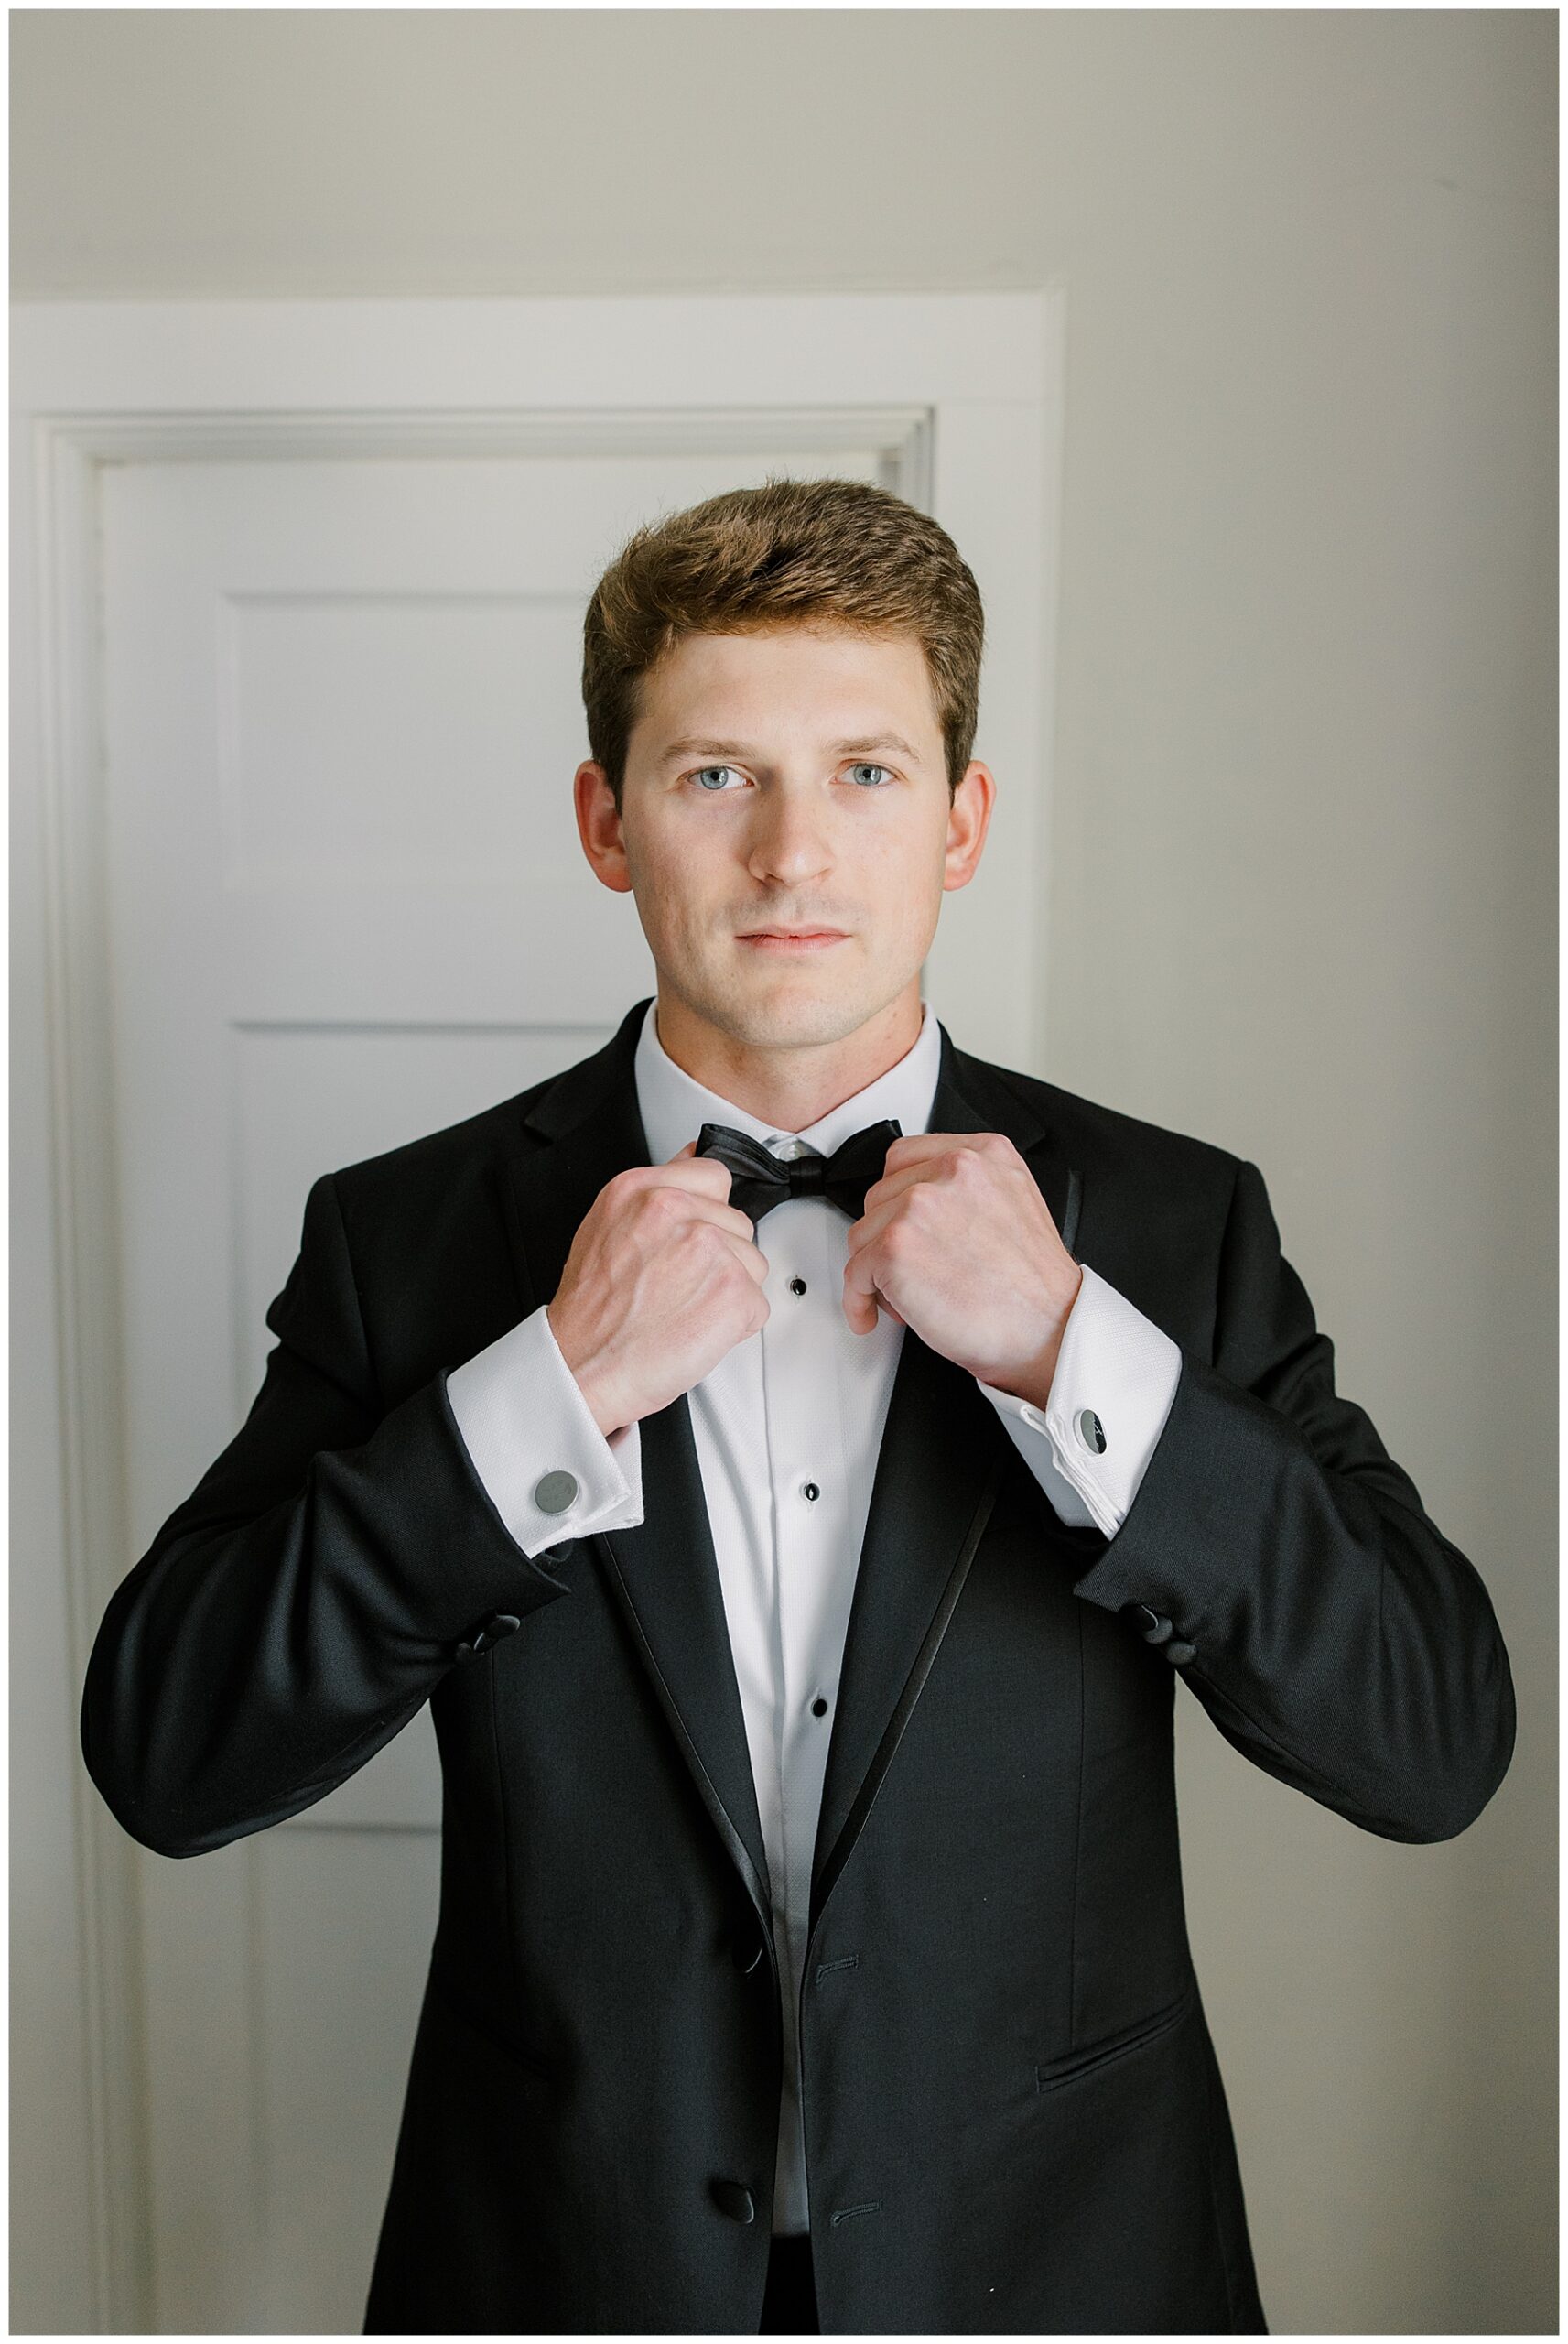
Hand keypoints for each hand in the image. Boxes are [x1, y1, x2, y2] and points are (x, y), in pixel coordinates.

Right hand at [547, 1141, 766, 1436]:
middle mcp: (676, 1212)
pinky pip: (757, 1304)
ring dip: (729, 1290)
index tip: (695, 1238)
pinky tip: (696, 1328)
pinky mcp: (734, 1291)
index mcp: (642, 1190)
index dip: (708, 1214)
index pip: (714, 1176)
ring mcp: (710, 1249)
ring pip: (753, 1262)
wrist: (584, 1367)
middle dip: (719, 1256)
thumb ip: (655, 1191)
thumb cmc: (591, 1312)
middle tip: (678, 1285)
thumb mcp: (605, 1227)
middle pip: (737, 1223)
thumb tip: (691, 1158)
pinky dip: (735, 1325)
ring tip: (684, 1308)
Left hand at [842, 1132, 1082, 1406]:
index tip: (899, 1223)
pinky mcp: (897, 1247)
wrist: (1049, 1331)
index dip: (897, 1200)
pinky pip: (855, 1271)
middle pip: (880, 1197)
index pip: (905, 1158)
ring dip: (875, 1270)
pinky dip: (858, 1299)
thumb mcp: (1013, 1205)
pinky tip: (873, 1312)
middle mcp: (952, 1170)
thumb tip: (919, 1205)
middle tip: (909, 1270)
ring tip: (903, 1296)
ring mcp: (921, 1205)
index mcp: (984, 1154)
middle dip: (887, 1238)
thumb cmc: (1033, 1289)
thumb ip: (967, 1190)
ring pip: (863, 1233)